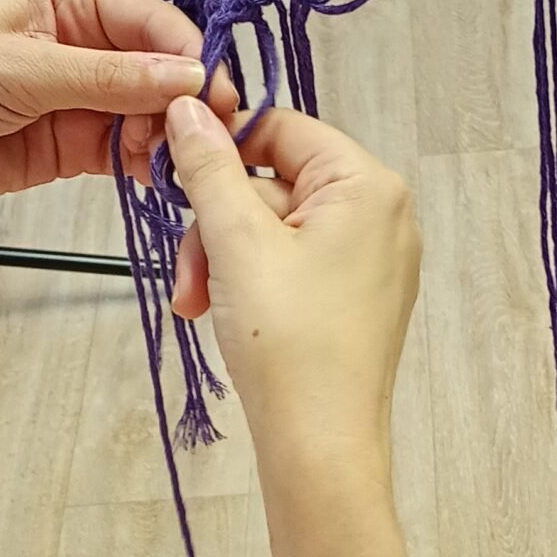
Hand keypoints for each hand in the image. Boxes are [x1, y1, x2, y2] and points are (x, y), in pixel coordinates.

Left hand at [0, 0, 232, 307]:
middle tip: (210, 135)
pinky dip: (150, 164)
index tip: (213, 86)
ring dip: (172, 136)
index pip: (148, 18)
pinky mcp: (77, 147)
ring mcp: (85, 98)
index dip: (186, 50)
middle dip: (186, 99)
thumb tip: (187, 75)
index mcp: (70, 1)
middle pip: (160, 67)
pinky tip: (161, 177)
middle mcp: (86, 45)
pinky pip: (130, 151)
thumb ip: (107, 77)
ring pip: (152, 113)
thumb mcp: (21, 71)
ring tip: (180, 163)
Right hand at [166, 99, 419, 496]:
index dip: (224, 147)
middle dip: (218, 227)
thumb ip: (209, 168)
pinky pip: (291, 265)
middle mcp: (381, 215)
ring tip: (198, 305)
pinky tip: (223, 316)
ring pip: (274, 230)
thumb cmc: (292, 345)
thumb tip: (189, 108)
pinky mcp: (354, 299)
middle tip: (190, 276)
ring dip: (224, 260)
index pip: (283, 129)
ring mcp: (371, 261)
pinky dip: (250, 284)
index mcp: (369, 186)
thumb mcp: (236, 242)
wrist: (320, 448)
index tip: (175, 172)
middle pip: (274, 184)